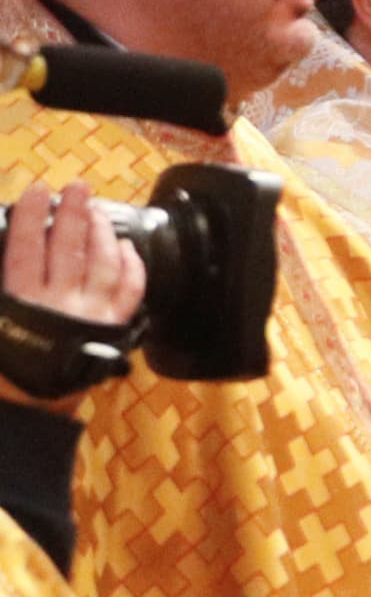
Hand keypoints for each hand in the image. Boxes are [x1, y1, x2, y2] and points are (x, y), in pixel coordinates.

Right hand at [0, 184, 146, 412]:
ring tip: (97, 211)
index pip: (27, 247)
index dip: (34, 216)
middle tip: (77, 187)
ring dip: (101, 233)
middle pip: (69, 248)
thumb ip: (3, 286)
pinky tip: (128, 248)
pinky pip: (130, 292)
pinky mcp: (113, 328)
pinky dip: (132, 267)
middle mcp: (60, 303)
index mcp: (21, 299)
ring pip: (102, 263)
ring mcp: (91, 314)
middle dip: (74, 213)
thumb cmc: (6, 365)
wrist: (30, 409)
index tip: (38, 191)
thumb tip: (10, 248)